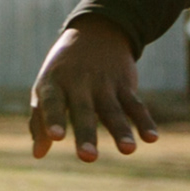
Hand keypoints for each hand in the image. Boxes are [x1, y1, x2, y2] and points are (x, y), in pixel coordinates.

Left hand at [27, 20, 156, 162]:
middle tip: (87, 157)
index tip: (56, 137)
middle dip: (86, 134)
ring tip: (128, 150)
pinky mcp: (125, 85)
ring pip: (113, 110)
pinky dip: (144, 121)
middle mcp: (79, 84)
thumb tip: (37, 155)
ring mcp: (104, 84)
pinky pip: (136, 105)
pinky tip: (152, 138)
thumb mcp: (46, 88)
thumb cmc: (62, 71)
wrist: (96, 32)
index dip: (52, 119)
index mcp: (54, 84)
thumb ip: (40, 121)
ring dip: (121, 131)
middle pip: (84, 112)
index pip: (52, 102)